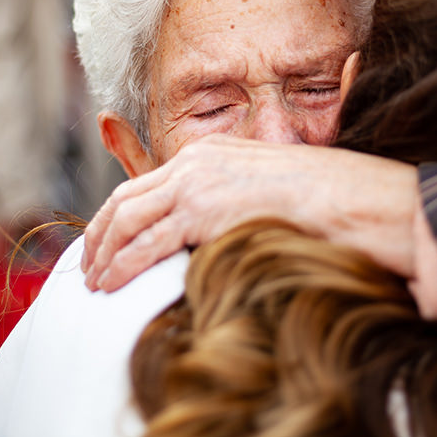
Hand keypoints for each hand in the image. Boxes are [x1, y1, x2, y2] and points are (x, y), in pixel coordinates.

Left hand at [81, 134, 421, 291]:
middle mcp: (195, 161)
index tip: (105, 241)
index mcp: (207, 153)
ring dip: (105, 253)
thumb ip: (226, 200)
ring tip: (95, 282)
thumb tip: (210, 225)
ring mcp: (197, 183)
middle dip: (100, 235)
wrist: (346, 197)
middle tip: (89, 266)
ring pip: (128, 219)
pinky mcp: (203, 210)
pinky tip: (112, 284)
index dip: (116, 215)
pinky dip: (122, 265)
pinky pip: (148, 242)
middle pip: (126, 198)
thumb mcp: (262, 190)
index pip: (144, 183)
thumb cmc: (317, 200)